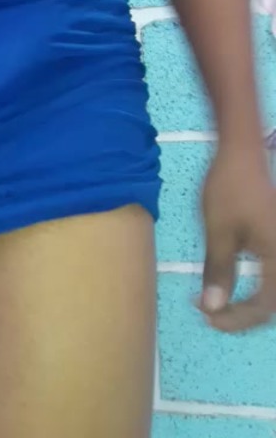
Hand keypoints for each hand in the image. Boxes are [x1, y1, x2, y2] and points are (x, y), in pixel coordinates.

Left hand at [199, 140, 275, 331]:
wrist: (242, 153)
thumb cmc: (229, 190)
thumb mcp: (218, 233)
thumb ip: (219, 272)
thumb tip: (213, 308)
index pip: (264, 307)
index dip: (235, 320)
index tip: (205, 316)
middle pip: (271, 305)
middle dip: (241, 315)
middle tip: (207, 313)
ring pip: (271, 292)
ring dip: (246, 304)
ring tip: (213, 302)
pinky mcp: (275, 243)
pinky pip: (271, 276)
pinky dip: (252, 288)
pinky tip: (227, 284)